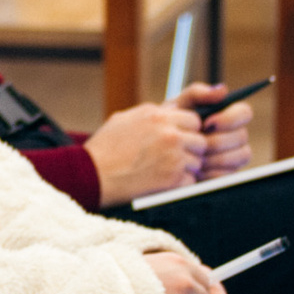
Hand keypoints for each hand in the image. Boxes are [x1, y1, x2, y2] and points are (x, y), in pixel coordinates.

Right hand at [85, 102, 209, 205]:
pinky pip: (191, 180)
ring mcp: (173, 156)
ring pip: (197, 162)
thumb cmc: (104, 148)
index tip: (178, 139)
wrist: (92, 174)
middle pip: (200, 141)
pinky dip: (180, 184)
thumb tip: (171, 110)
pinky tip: (162, 182)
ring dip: (186, 168)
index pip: (193, 120)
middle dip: (191, 150)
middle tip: (175, 157)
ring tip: (164, 171)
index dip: (187, 131)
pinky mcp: (173, 178)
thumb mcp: (124, 119)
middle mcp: (169, 133)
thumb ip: (152, 114)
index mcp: (158, 116)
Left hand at [175, 82, 254, 179]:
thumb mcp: (178, 106)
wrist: (155, 151)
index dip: (230, 118)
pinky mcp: (227, 175)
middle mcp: (236, 135)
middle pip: (242, 136)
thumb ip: (197, 93)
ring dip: (215, 156)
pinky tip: (196, 170)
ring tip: (194, 155)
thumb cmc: (169, 124)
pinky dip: (211, 172)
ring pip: (240, 156)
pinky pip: (229, 174)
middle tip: (198, 143)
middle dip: (217, 140)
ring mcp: (234, 156)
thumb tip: (223, 90)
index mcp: (227, 116)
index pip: (245, 112)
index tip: (208, 122)